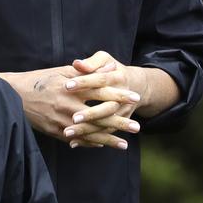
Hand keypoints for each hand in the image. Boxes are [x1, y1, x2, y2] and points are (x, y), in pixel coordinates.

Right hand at [0, 65, 139, 149]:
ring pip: (89, 132)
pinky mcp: (55, 131)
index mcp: (72, 88)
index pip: (100, 91)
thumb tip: (108, 68)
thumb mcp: (61, 72)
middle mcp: (68, 106)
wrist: (15, 96)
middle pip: (99, 115)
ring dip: (108, 139)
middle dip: (119, 122)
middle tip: (137, 127)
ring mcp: (62, 121)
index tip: (135, 98)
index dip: (119, 95)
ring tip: (125, 144)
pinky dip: (90, 143)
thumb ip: (84, 73)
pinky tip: (103, 145)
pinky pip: (77, 140)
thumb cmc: (40, 80)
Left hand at [62, 51, 180, 144]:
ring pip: (105, 124)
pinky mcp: (119, 123)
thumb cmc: (112, 70)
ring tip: (67, 133)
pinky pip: (104, 134)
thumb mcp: (105, 60)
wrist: (136, 87)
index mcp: (118, 78)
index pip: (100, 80)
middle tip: (72, 118)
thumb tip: (77, 63)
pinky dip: (90, 140)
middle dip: (90, 114)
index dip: (84, 82)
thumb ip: (91, 62)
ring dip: (87, 130)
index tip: (67, 86)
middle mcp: (122, 97)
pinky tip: (73, 142)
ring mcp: (123, 112)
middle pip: (106, 107)